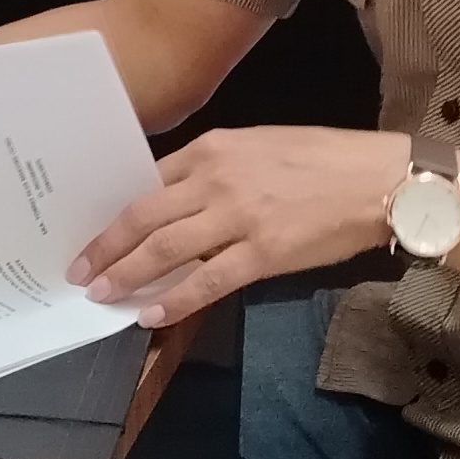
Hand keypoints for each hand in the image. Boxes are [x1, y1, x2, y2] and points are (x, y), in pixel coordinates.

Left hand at [68, 126, 411, 326]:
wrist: (380, 180)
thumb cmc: (325, 160)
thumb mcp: (261, 146)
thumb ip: (218, 168)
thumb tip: (177, 202)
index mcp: (215, 147)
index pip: (148, 179)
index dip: (117, 210)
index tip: (95, 231)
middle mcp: (217, 178)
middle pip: (143, 216)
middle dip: (105, 247)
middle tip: (79, 270)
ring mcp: (238, 216)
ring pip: (164, 249)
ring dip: (126, 274)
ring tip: (102, 294)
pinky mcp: (263, 252)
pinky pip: (206, 281)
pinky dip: (174, 299)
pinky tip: (150, 313)